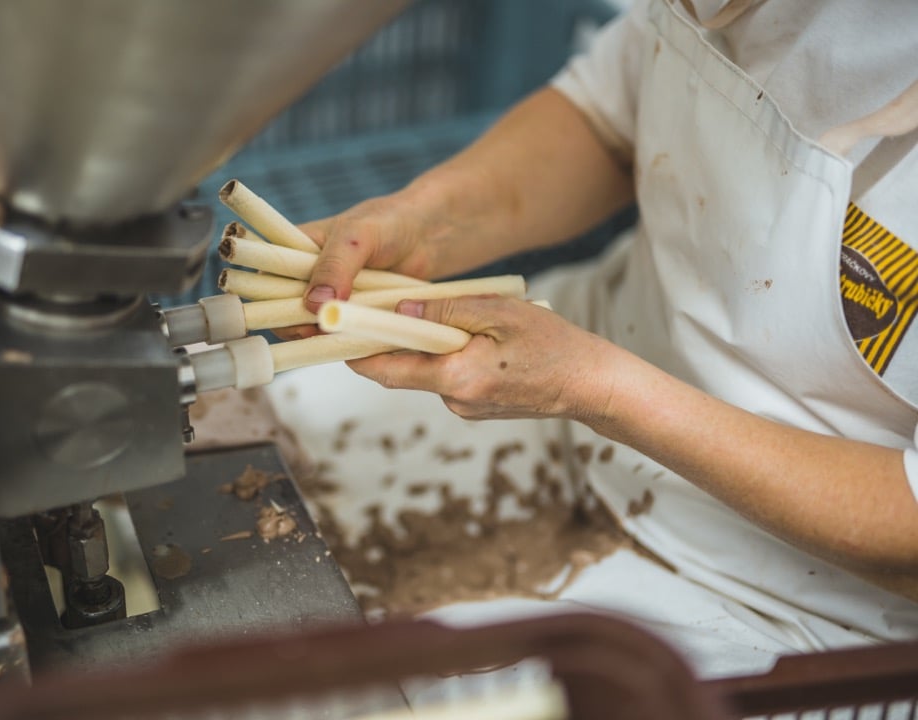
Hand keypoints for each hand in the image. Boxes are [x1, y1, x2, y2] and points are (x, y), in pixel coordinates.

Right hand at [270, 193, 434, 340]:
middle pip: (282, 310)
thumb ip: (335, 266)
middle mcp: (308, 276)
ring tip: (343, 330)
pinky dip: (347, 341)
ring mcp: (331, 299)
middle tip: (318, 327)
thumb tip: (313, 304)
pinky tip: (360, 337)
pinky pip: (341, 337)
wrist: (431, 234)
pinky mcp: (353, 317)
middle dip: (295, 324)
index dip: (265, 298)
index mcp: (295, 248)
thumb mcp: (358, 236)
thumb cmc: (391, 221)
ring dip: (322, 335)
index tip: (285, 312)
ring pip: (311, 328)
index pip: (263, 278)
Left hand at [346, 294, 618, 422]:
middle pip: (400, 369)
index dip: (355, 347)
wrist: (592, 386)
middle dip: (384, 340)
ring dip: (420, 344)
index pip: (387, 367)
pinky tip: (464, 333)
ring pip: (424, 371)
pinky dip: (443, 355)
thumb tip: (399, 310)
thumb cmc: (555, 345)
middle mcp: (454, 401)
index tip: (330, 327)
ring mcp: (464, 409)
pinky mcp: (474, 407)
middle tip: (367, 307)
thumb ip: (447, 311)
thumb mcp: (500, 313)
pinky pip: (446, 377)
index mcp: (457, 378)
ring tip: (432, 312)